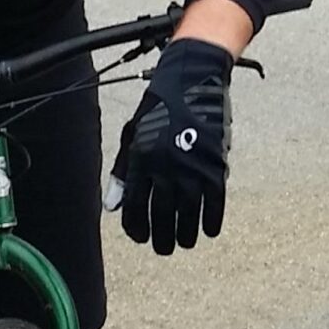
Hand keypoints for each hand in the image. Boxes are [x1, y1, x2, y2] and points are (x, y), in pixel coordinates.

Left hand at [111, 39, 232, 255]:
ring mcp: (191, 167)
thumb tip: (113, 207)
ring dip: (185, 234)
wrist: (193, 79)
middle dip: (162, 238)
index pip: (135, 206)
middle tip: (164, 248)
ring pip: (187, 214)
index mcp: (141, 160)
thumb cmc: (159, 107)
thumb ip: (124, 172)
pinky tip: (207, 231)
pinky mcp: (215, 165)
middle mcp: (165, 167)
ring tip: (184, 243)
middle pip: (162, 215)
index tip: (141, 238)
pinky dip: (210, 220)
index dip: (137, 228)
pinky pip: (214, 202)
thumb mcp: (134, 135)